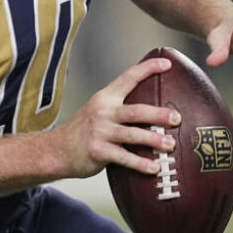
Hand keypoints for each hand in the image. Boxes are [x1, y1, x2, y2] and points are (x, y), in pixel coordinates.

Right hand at [51, 57, 178, 178]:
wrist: (56, 150)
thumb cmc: (85, 132)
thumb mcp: (99, 112)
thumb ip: (121, 109)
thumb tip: (157, 112)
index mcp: (105, 98)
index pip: (128, 78)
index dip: (148, 69)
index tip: (167, 64)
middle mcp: (102, 111)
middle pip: (135, 111)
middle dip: (158, 114)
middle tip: (176, 118)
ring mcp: (99, 131)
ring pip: (132, 134)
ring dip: (153, 139)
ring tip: (170, 144)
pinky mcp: (97, 151)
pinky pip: (123, 157)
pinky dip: (140, 163)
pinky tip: (154, 168)